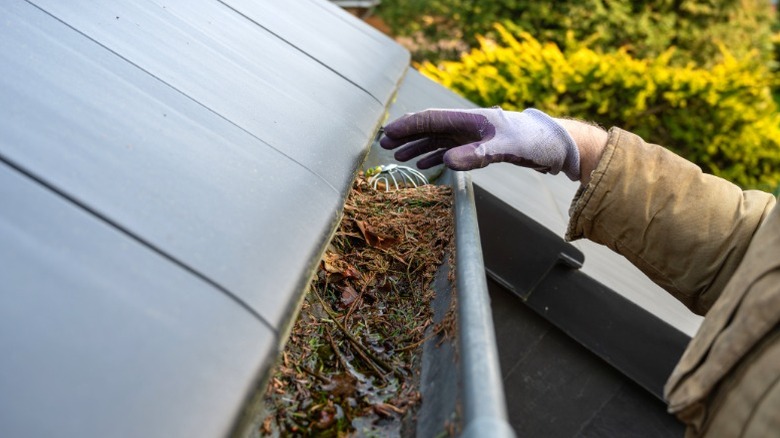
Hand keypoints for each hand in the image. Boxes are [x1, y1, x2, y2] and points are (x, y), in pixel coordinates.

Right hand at [379, 107, 580, 180]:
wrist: (554, 144)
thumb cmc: (533, 141)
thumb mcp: (506, 148)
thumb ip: (476, 154)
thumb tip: (445, 162)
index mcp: (470, 118)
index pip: (431, 119)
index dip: (407, 126)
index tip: (388, 135)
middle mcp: (467, 124)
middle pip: (429, 128)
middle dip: (406, 136)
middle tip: (384, 146)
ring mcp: (472, 135)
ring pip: (437, 139)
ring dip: (418, 147)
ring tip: (399, 156)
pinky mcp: (479, 146)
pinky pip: (450, 149)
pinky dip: (435, 156)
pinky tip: (424, 165)